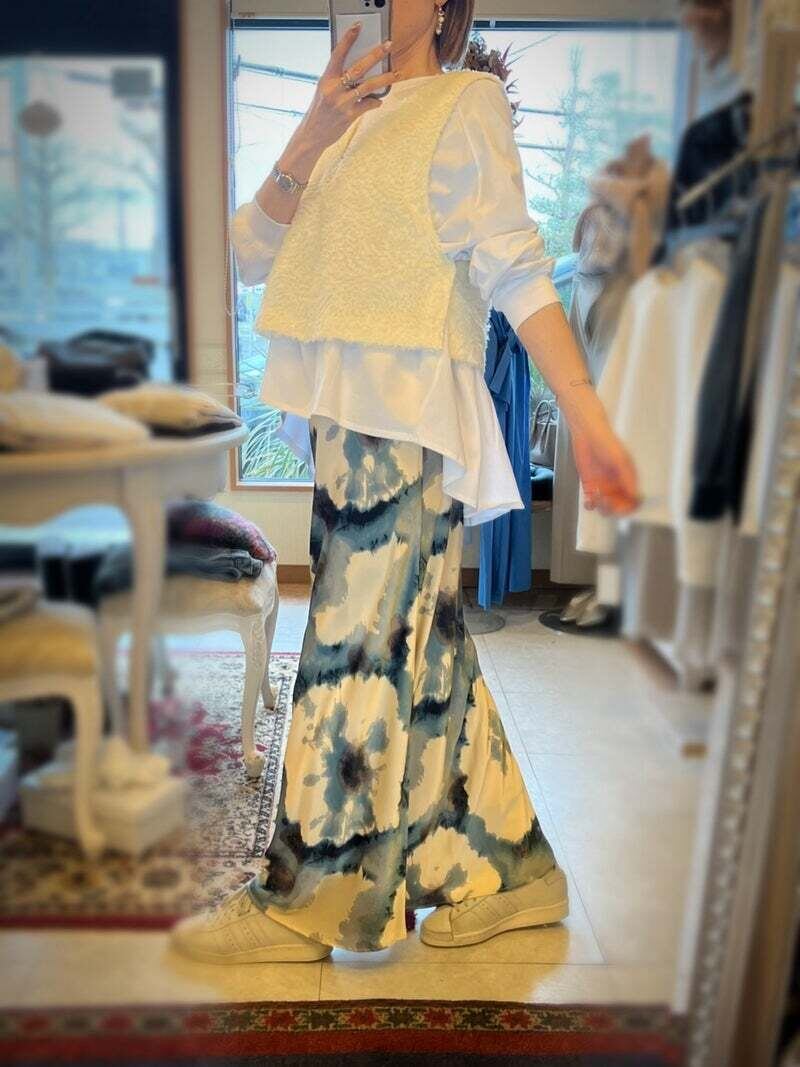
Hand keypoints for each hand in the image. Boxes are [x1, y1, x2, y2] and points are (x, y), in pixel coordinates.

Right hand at [297, 23, 396, 155]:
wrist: (313, 134)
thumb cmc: (320, 110)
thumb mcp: (324, 90)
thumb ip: (338, 79)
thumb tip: (361, 70)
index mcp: (326, 79)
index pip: (337, 54)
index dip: (348, 39)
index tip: (358, 27)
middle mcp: (334, 89)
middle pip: (358, 68)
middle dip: (375, 55)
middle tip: (388, 46)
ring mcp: (342, 103)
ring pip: (368, 86)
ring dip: (384, 78)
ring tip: (396, 73)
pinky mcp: (349, 116)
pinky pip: (368, 104)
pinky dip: (375, 102)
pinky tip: (378, 101)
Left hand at [571, 421, 639, 516]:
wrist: (587, 435)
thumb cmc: (607, 443)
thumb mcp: (620, 459)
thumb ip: (627, 477)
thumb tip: (635, 495)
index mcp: (629, 479)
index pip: (634, 500)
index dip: (629, 507)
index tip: (621, 506)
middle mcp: (618, 485)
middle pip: (620, 507)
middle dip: (614, 509)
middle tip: (605, 501)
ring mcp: (604, 486)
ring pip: (606, 508)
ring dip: (602, 508)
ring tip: (595, 498)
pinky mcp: (591, 486)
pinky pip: (592, 502)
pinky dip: (591, 505)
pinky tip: (588, 500)